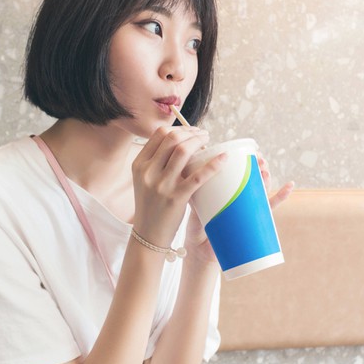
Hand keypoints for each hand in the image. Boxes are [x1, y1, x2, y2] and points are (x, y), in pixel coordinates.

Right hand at [130, 126, 224, 246]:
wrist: (148, 234)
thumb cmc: (151, 206)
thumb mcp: (145, 181)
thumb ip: (157, 163)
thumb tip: (181, 145)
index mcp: (139, 164)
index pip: (159, 134)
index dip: (178, 128)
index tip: (191, 131)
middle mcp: (148, 172)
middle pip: (172, 138)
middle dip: (191, 132)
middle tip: (203, 135)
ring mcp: (161, 185)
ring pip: (182, 150)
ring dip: (199, 141)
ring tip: (209, 141)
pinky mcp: (176, 198)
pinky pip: (198, 176)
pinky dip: (213, 164)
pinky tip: (223, 158)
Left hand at [184, 153, 293, 265]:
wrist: (201, 250)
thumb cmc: (199, 226)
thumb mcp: (195, 206)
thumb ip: (196, 194)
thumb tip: (195, 174)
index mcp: (225, 190)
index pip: (237, 171)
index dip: (243, 160)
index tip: (246, 150)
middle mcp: (239, 196)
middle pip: (252, 177)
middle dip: (257, 166)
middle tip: (258, 158)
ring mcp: (247, 208)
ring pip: (261, 189)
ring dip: (266, 178)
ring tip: (265, 170)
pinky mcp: (254, 221)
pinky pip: (269, 209)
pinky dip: (281, 196)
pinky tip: (290, 185)